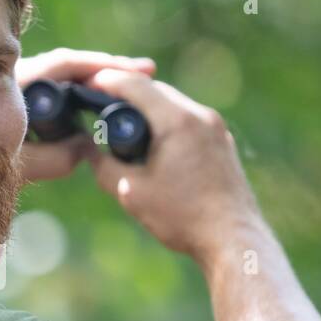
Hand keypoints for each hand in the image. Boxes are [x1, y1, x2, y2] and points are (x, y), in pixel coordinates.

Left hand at [15, 48, 155, 181]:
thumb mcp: (19, 161)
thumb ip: (51, 157)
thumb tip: (89, 147)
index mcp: (18, 83)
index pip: (66, 64)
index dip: (101, 66)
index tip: (134, 71)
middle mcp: (22, 81)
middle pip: (72, 66)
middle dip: (109, 68)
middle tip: (147, 71)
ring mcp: (26, 92)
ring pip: (68, 80)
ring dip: (100, 80)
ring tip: (136, 83)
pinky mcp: (30, 105)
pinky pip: (62, 95)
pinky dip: (86, 96)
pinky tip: (106, 105)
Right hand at [78, 68, 259, 259]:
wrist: (233, 240)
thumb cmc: (183, 217)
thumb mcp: (131, 193)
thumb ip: (103, 166)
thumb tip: (88, 150)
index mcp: (177, 121)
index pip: (135, 85)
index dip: (106, 80)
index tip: (87, 82)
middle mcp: (201, 116)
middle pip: (157, 91)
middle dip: (128, 94)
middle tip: (101, 104)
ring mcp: (217, 128)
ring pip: (175, 105)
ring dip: (150, 109)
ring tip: (126, 126)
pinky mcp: (223, 143)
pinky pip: (190, 121)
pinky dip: (168, 124)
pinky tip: (156, 145)